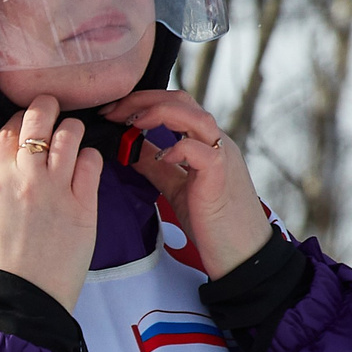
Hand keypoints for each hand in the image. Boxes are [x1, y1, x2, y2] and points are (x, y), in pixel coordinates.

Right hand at [0, 95, 100, 311]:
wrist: (19, 299)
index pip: (8, 130)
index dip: (17, 120)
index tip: (23, 123)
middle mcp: (27, 177)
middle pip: (39, 121)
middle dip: (45, 107)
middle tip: (50, 108)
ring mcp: (57, 189)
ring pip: (69, 135)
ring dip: (70, 129)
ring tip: (71, 135)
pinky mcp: (84, 206)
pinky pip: (92, 163)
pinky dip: (89, 156)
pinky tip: (84, 164)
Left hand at [100, 90, 272, 277]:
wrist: (240, 252)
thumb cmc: (212, 221)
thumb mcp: (175, 187)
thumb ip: (156, 166)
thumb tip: (129, 149)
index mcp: (204, 142)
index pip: (174, 104)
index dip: (141, 101)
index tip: (112, 111)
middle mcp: (215, 142)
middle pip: (181, 100)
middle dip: (142, 99)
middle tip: (111, 111)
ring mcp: (221, 156)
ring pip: (194, 116)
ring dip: (158, 113)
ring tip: (131, 123)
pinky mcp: (220, 175)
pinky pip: (200, 150)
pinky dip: (177, 148)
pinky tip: (159, 156)